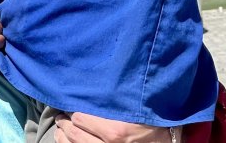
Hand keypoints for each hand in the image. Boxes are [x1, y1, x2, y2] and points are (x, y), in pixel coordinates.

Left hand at [54, 112, 172, 141]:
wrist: (164, 142)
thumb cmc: (151, 123)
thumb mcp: (133, 109)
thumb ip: (112, 102)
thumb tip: (88, 87)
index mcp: (116, 131)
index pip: (80, 118)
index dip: (72, 109)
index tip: (70, 104)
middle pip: (73, 132)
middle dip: (64, 121)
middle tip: (61, 114)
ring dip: (62, 134)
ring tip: (61, 126)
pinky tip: (64, 137)